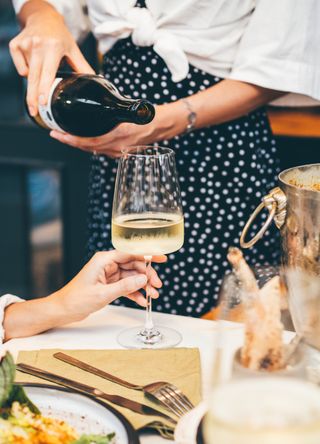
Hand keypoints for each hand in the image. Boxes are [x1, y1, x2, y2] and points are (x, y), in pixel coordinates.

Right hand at [9, 0, 93, 115]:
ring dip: (35, 78)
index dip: (44, 89)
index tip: (42, 103)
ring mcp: (25, 45)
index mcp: (54, 47)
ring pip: (27, 74)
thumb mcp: (73, 49)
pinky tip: (33, 61)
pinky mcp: (15, 45)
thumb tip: (96, 81)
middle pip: (34, 78)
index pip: (48, 73)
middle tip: (34, 111)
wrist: (42, 17)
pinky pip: (20, 68)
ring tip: (43, 66)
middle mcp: (38, 45)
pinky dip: (26, 69)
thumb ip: (83, 67)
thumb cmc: (59, 36)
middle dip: (33, 97)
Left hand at [50, 101, 187, 157]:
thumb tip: (107, 102)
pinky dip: (89, 145)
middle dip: (70, 142)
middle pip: (88, 148)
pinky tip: (83, 139)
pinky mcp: (121, 151)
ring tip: (65, 136)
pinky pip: (101, 149)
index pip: (90, 142)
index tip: (58, 134)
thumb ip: (122, 108)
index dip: (73, 140)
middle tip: (55, 133)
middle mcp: (118, 148)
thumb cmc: (151, 116)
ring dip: (78, 144)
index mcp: (121, 137)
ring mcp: (120, 152)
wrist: (165, 125)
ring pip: (94, 149)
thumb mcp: (136, 109)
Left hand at [54, 251, 165, 321]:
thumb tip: (143, 279)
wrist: (63, 310)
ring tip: (152, 296)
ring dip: (143, 286)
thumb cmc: (76, 299)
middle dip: (147, 276)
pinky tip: (142, 301)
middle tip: (157, 286)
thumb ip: (124, 286)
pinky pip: (126, 286)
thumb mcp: (103, 294)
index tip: (161, 258)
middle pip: (134, 265)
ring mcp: (109, 274)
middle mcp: (107, 264)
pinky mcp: (109, 284)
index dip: (147, 255)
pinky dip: (135, 293)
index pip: (130, 253)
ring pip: (132, 277)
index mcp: (104, 260)